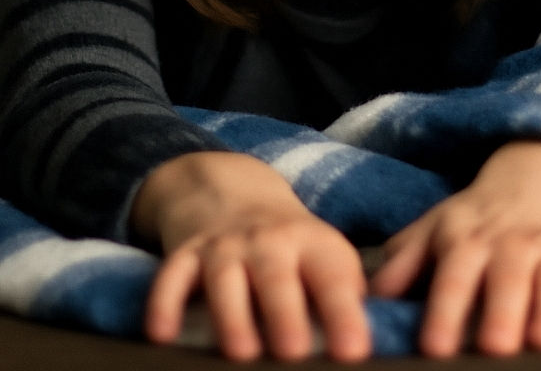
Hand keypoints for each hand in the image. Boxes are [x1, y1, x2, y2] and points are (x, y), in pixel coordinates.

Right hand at [131, 152, 369, 361]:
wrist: (230, 187)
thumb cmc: (290, 242)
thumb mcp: (325, 254)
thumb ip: (347, 293)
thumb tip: (379, 340)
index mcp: (312, 243)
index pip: (332, 277)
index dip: (345, 313)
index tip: (354, 351)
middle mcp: (268, 241)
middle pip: (276, 274)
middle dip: (284, 312)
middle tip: (293, 352)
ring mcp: (224, 244)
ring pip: (225, 276)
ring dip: (232, 313)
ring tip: (240, 352)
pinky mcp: (186, 252)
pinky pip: (171, 275)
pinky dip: (164, 302)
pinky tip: (161, 333)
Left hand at [369, 140, 540, 356]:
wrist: (538, 179)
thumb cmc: (477, 222)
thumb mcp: (434, 230)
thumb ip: (402, 264)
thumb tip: (366, 299)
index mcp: (465, 239)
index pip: (452, 275)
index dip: (443, 310)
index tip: (434, 347)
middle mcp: (509, 243)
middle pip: (505, 278)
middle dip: (501, 311)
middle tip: (495, 348)